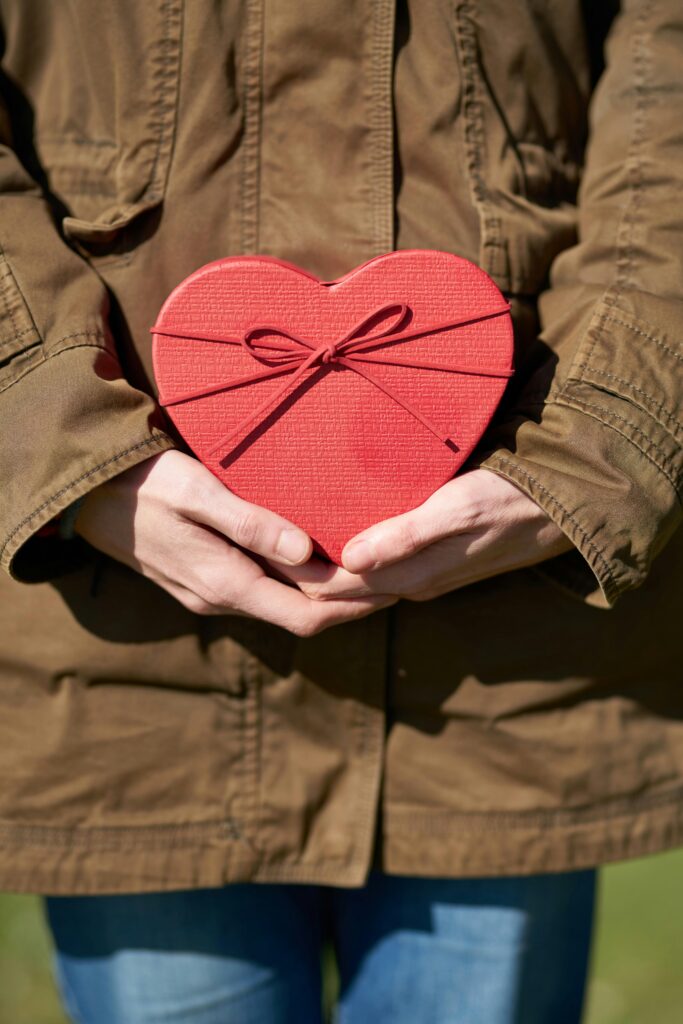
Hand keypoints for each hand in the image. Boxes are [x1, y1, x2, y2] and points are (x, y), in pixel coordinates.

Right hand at [73, 450, 395, 634]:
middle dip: (351, 602)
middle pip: (302, 616)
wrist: (88, 494)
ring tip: (369, 566)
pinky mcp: (206, 580)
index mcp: (225, 583)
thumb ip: (251, 523)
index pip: (307, 616)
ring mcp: (212, 594)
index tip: (394, 585)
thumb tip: (307, 552)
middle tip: (397, 575)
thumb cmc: (143, 484)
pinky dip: (299, 583)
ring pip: (284, 606)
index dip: (355, 607)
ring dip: (327, 594)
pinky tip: (318, 559)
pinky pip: (266, 592)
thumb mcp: (197, 493)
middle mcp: (222, 600)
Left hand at [274, 469, 574, 601]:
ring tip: (278, 540)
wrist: (561, 509)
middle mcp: (409, 584)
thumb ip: (405, 537)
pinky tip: (331, 534)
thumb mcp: (457, 511)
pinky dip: (346, 557)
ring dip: (318, 567)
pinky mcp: (430, 561)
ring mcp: (420, 576)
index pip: (331, 588)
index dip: (292, 572)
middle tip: (252, 543)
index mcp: (408, 577)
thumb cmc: (509, 502)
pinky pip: (375, 566)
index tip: (255, 547)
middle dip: (295, 573)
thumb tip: (350, 561)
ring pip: (354, 581)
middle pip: (335, 589)